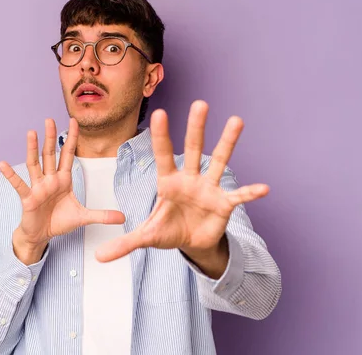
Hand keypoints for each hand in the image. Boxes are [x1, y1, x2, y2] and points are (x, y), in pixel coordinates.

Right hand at [0, 118, 125, 263]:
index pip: (68, 155)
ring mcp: (38, 187)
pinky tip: (2, 164)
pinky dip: (11, 175)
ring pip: (35, 164)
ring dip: (32, 149)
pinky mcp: (28, 198)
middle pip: (50, 155)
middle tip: (50, 119)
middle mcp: (50, 180)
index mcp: (63, 180)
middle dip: (50, 137)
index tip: (74, 122)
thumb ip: (102, 215)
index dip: (71, 139)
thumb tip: (123, 218)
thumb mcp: (83, 217)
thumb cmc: (59, 222)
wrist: (41, 235)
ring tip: (31, 132)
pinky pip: (19, 184)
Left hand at [95, 100, 269, 263]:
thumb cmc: (168, 230)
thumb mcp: (146, 237)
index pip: (162, 155)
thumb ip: (124, 243)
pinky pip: (238, 196)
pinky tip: (263, 188)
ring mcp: (209, 188)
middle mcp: (189, 179)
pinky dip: (250, 193)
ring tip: (236, 120)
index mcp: (168, 182)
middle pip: (192, 149)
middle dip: (196, 127)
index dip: (161, 136)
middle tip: (200, 103)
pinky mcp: (224, 203)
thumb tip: (97, 257)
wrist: (192, 242)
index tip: (158, 112)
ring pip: (218, 161)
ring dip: (227, 142)